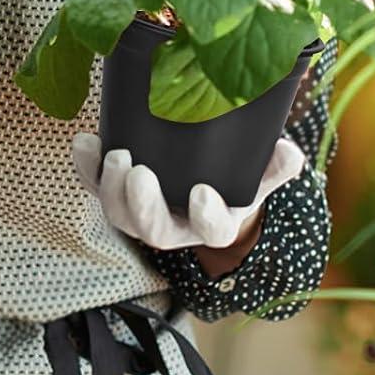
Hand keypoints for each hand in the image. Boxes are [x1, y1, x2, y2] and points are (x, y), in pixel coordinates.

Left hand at [72, 133, 305, 251]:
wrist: (208, 180)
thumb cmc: (238, 179)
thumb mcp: (262, 173)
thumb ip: (277, 166)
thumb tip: (289, 153)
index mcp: (215, 224)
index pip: (212, 231)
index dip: (206, 216)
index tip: (202, 192)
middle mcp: (176, 227)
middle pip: (154, 231)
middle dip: (142, 205)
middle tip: (138, 171)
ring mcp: (143, 213)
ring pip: (121, 215)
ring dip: (112, 187)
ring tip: (114, 154)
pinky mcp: (118, 192)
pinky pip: (97, 187)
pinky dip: (87, 168)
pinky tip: (85, 143)